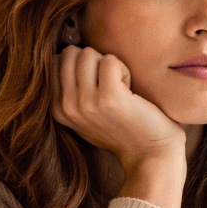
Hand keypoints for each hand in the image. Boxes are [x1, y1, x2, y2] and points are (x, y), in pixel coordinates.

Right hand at [52, 46, 185, 170]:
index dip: (82, 66)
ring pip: (89, 54)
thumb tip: (64, 54)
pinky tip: (130, 91)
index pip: (56, 61)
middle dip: (94, 62)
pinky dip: (125, 70)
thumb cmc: (123, 129)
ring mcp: (86, 103)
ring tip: (121, 89)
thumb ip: (70, 90)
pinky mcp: (109, 98)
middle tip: (111, 85)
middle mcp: (67, 106)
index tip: (98, 88)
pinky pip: (111, 60)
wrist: (150, 154)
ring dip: (110, 66)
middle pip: (71, 54)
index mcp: (57, 108)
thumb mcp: (86, 115)